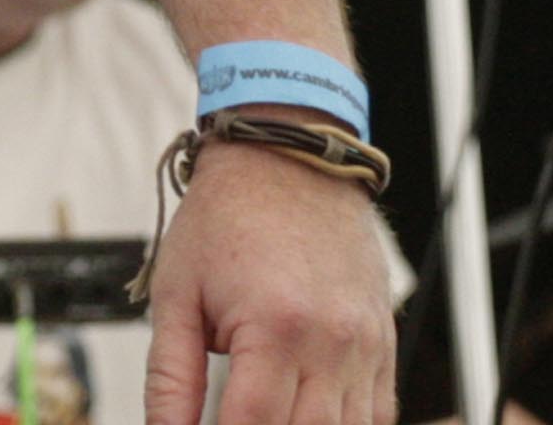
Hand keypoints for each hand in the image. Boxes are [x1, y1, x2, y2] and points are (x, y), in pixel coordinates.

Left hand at [139, 132, 395, 424]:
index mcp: (277, 325)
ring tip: (270, 416)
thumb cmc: (230, 215)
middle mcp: (332, 338)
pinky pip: (379, 410)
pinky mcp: (382, 337)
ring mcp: (365, 341)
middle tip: (235, 418)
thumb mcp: (176, 293)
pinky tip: (311, 417)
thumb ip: (170, 379)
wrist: (287, 155)